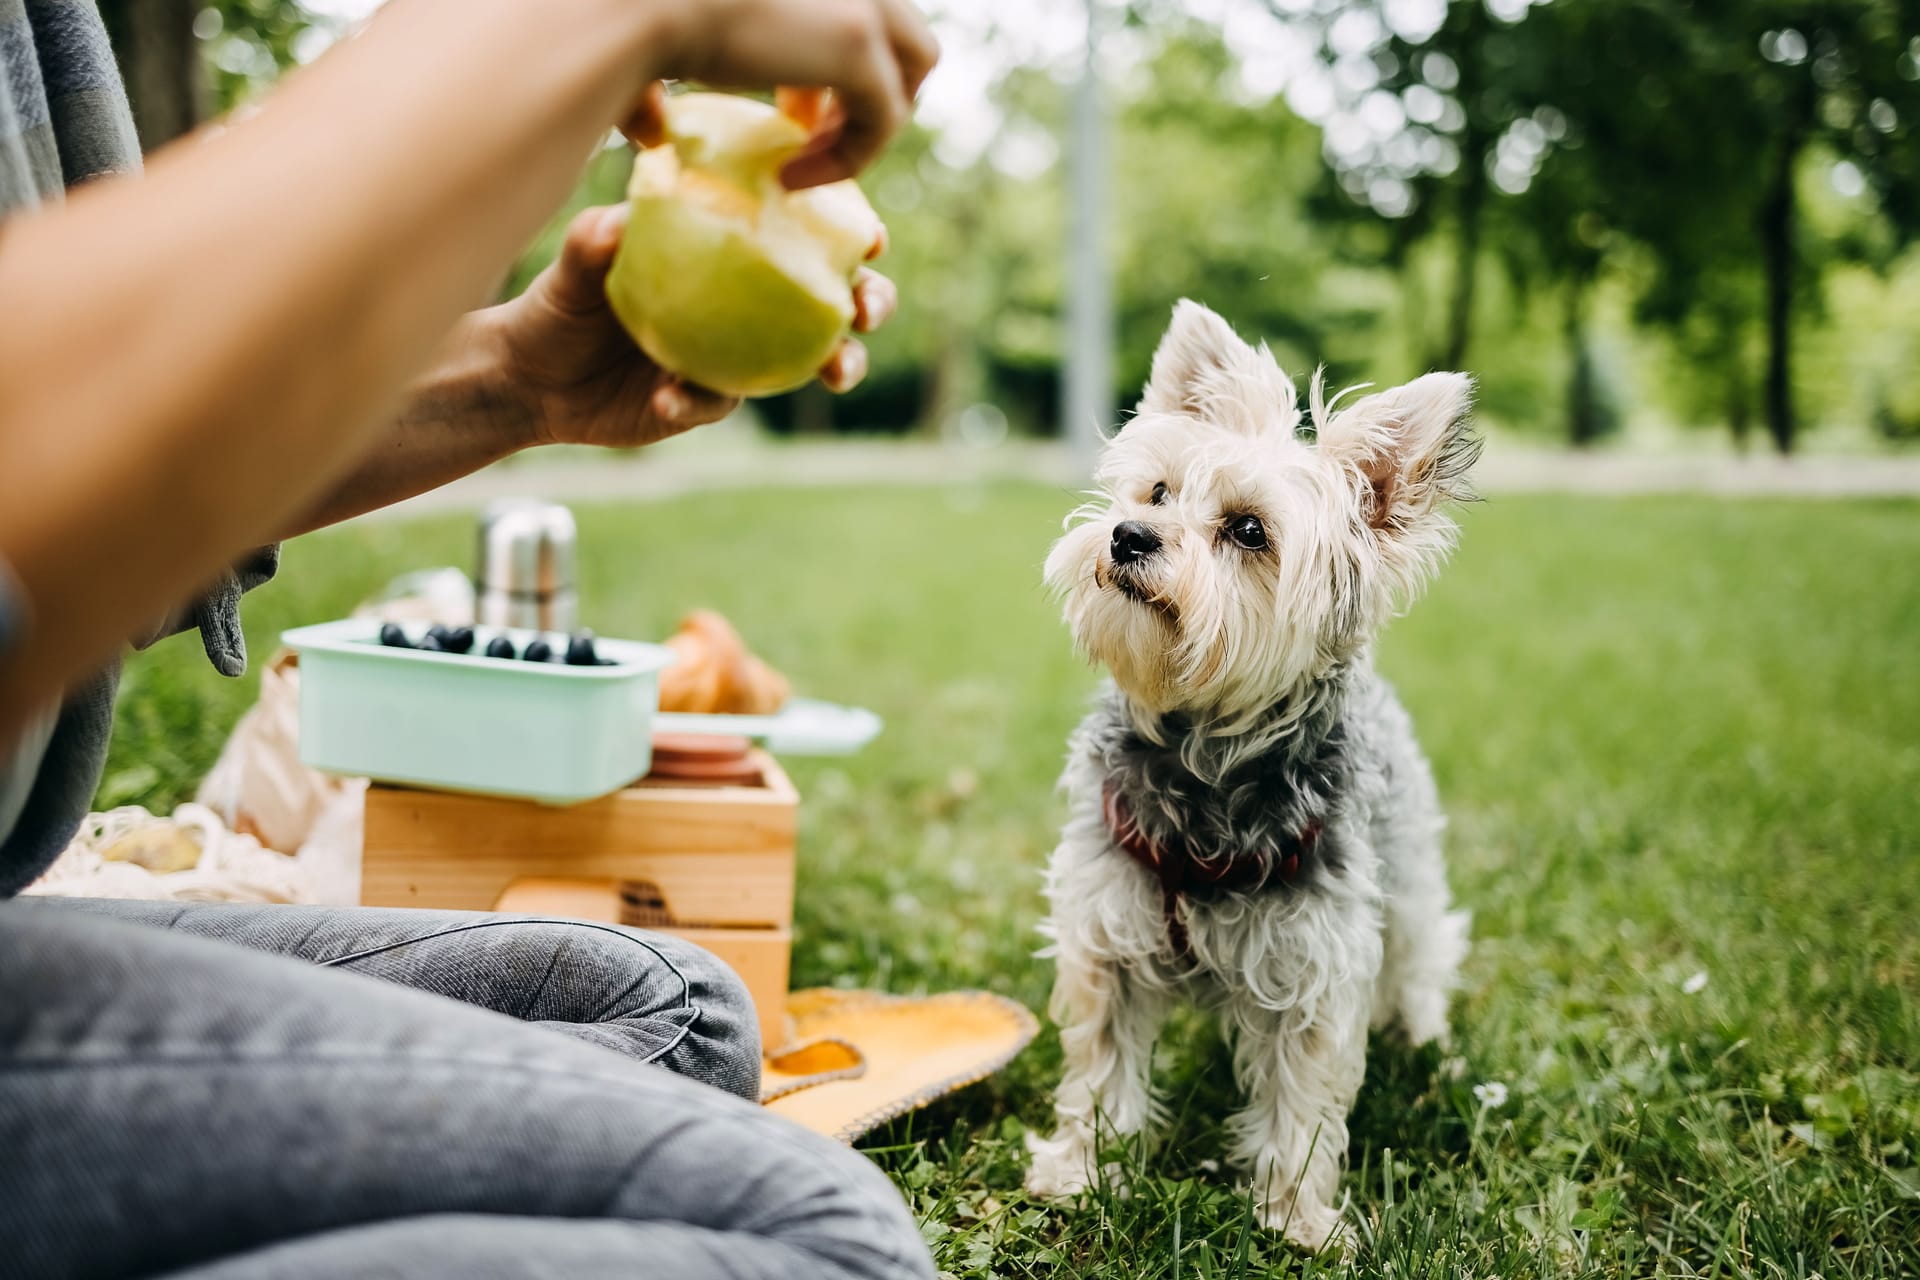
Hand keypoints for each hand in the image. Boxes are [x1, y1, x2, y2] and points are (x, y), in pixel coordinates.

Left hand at [491, 203, 898, 449]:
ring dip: (835, 363)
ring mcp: (734, 353)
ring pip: (806, 358)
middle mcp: (743, 299)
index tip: (869, 236)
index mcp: (726, 249)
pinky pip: (721, 402)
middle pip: (830, 297)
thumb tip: (616, 223)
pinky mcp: (707, 401)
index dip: (847, 228)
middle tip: (864, 311)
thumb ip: (593, 244)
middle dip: (868, 300)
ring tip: (835, 373)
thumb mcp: (570, 269)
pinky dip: (699, 401)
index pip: (799, 228)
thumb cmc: (555, 306)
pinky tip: (666, 399)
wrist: (531, 381)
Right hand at [637, 0, 939, 187]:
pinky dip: (849, 159)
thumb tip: (652, 132)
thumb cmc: (626, 13)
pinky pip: (884, 120)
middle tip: (808, 127)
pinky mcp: (860, 46)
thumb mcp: (665, 32)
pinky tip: (792, 179)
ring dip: (867, 118)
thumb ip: (673, 69)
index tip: (790, 104)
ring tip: (807, 159)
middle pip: (906, 27)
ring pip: (914, 69)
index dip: (834, 58)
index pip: (860, 6)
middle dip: (868, 83)